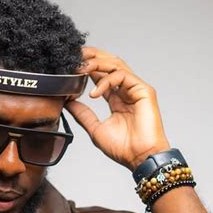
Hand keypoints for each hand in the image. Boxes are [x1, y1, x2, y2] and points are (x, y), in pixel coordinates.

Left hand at [65, 46, 170, 170]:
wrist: (140, 158)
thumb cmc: (123, 148)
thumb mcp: (95, 129)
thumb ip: (83, 114)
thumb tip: (68, 103)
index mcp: (117, 99)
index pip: (101, 75)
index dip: (87, 67)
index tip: (71, 66)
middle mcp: (126, 91)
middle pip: (109, 64)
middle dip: (92, 57)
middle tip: (75, 55)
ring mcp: (135, 89)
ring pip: (116, 65)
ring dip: (96, 63)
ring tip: (80, 69)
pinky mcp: (143, 90)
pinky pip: (122, 76)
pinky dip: (106, 81)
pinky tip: (94, 93)